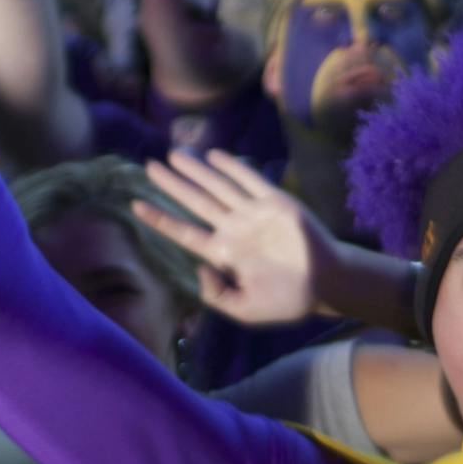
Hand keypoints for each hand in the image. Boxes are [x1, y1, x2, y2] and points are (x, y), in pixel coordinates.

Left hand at [131, 149, 337, 324]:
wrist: (326, 286)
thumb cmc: (287, 301)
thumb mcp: (244, 309)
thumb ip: (215, 295)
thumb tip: (197, 269)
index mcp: (224, 254)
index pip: (185, 233)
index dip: (161, 219)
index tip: (136, 206)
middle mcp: (234, 230)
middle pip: (196, 202)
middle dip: (173, 184)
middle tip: (148, 165)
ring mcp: (254, 214)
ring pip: (218, 187)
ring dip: (196, 170)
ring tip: (173, 153)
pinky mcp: (275, 203)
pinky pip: (250, 180)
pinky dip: (233, 167)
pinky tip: (214, 156)